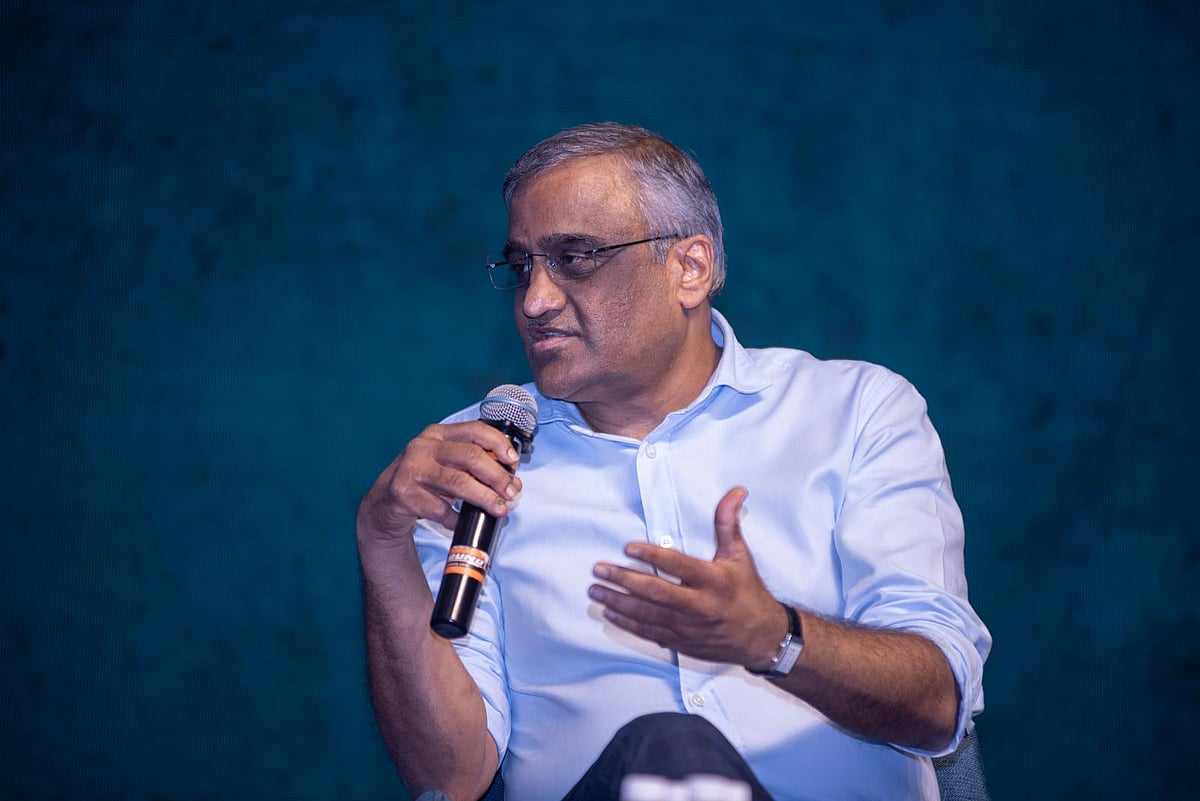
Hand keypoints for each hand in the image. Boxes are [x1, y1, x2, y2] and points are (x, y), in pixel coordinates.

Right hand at [357, 420, 522, 546]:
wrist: (384, 504)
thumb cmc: (423, 482)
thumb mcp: (445, 465)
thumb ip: (472, 466)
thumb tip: (510, 481)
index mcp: (438, 434)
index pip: (474, 430)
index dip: (498, 443)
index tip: (513, 461)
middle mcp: (423, 447)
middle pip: (470, 456)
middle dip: (496, 475)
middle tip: (511, 492)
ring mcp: (412, 469)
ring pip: (458, 482)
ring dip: (484, 498)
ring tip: (500, 509)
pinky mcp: (404, 493)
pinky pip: (440, 509)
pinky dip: (457, 518)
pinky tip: (463, 522)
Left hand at [587, 486, 786, 669]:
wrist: (762, 638)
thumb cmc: (748, 593)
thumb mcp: (740, 556)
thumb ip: (728, 523)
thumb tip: (735, 491)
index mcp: (713, 581)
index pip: (677, 566)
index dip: (651, 556)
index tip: (628, 547)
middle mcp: (699, 606)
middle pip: (655, 593)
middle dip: (623, 580)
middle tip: (599, 569)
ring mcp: (689, 628)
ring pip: (647, 615)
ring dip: (618, 602)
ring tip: (596, 590)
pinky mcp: (682, 643)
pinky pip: (650, 633)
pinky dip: (628, 623)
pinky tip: (610, 613)